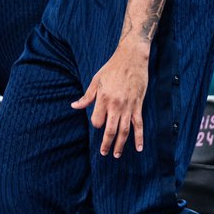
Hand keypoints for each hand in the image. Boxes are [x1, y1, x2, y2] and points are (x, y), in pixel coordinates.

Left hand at [71, 43, 148, 157]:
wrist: (131, 59)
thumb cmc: (111, 68)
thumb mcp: (96, 80)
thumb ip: (87, 96)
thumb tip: (74, 106)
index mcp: (103, 98)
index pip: (97, 120)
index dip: (96, 124)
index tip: (97, 124)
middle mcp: (116, 105)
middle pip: (111, 130)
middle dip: (107, 143)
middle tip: (104, 153)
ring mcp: (128, 106)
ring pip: (125, 130)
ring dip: (121, 144)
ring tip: (117, 154)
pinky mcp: (138, 106)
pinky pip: (139, 125)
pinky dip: (139, 137)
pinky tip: (139, 148)